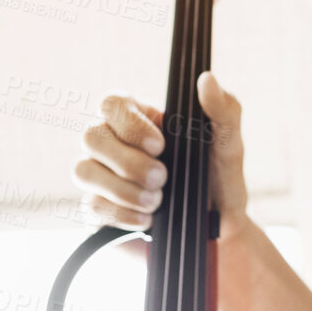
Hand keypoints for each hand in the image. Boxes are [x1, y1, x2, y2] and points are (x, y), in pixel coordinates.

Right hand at [73, 71, 248, 240]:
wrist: (216, 232)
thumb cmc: (219, 180)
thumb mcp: (228, 145)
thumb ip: (223, 110)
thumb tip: (208, 79)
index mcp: (140, 118)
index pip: (111, 103)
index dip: (128, 123)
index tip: (161, 145)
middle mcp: (113, 143)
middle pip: (90, 136)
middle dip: (127, 161)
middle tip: (162, 178)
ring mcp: (101, 176)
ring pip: (82, 171)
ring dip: (122, 189)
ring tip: (157, 202)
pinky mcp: (99, 209)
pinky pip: (91, 207)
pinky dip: (121, 214)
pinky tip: (147, 220)